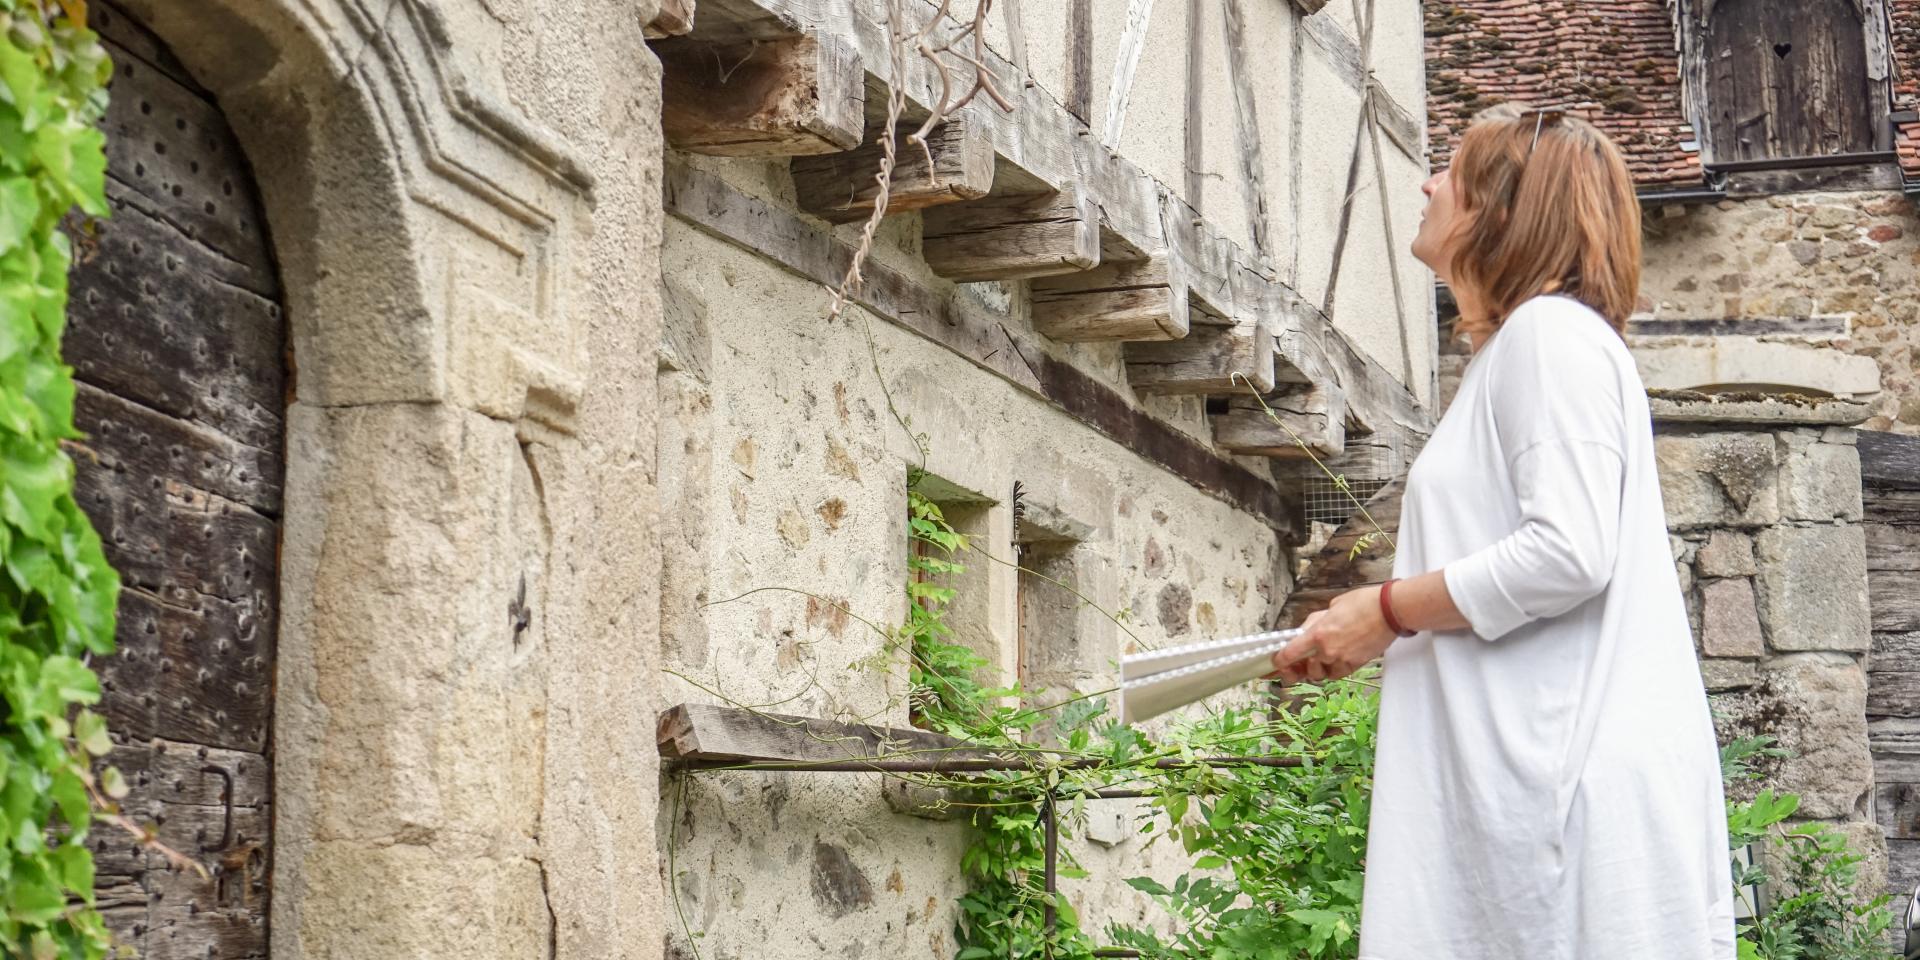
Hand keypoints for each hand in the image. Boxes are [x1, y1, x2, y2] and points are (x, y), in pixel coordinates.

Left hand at [1265, 585, 1398, 683]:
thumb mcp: (1331, 608)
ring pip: (1322, 674)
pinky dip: (1333, 670)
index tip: (1275, 663)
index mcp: (1318, 633)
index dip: (1279, 661)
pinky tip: (1334, 659)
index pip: (1290, 654)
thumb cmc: (1362, 604)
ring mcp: (1342, 659)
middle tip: (1294, 667)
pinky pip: (1338, 674)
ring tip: (1319, 658)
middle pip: (1305, 670)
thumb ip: (1315, 623)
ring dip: (1317, 669)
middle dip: (1298, 669)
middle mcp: (1328, 650)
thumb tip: (1305, 632)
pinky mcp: (1356, 664)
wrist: (1389, 611)